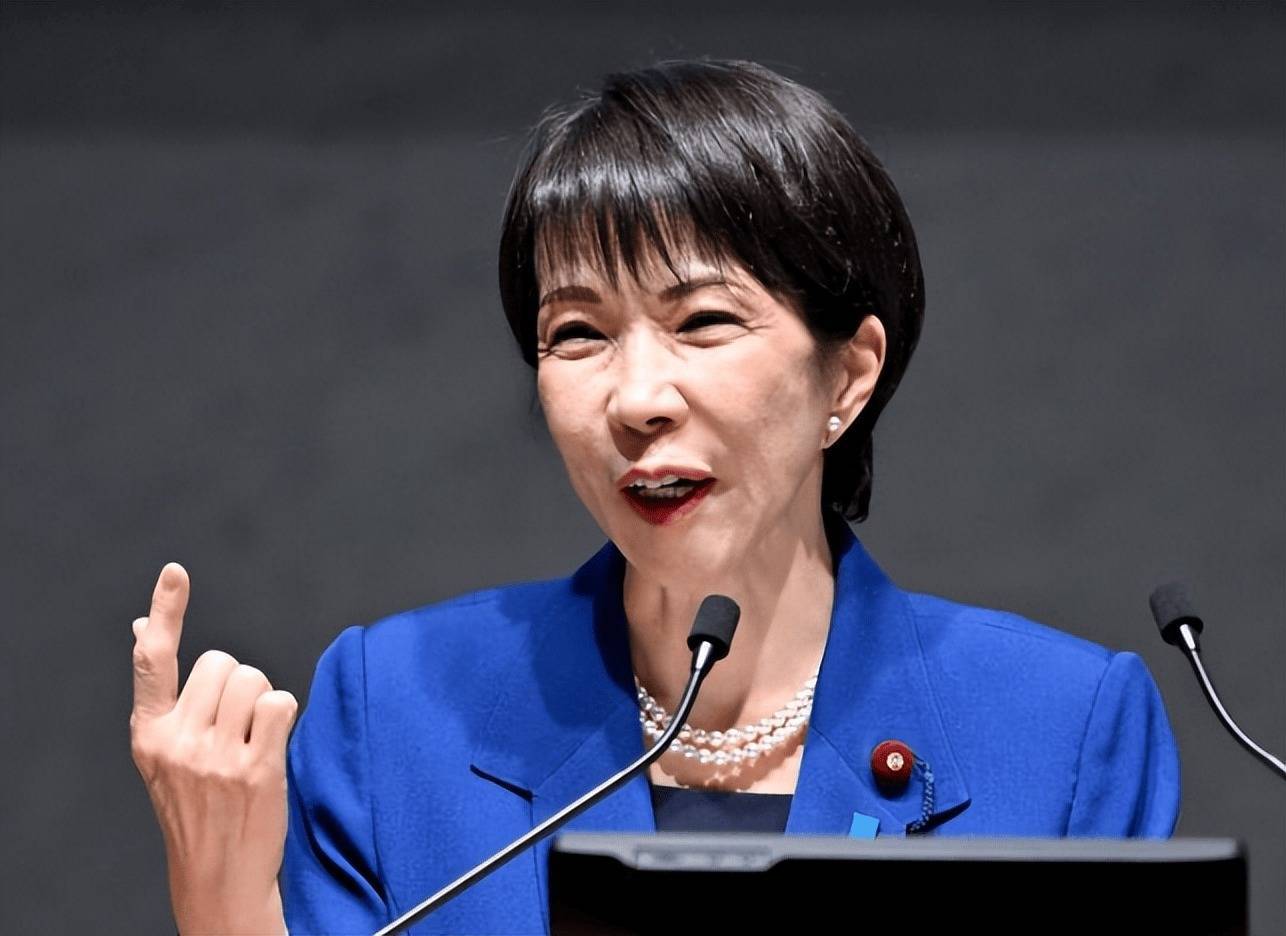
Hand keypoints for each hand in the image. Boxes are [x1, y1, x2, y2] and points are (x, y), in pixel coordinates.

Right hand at [130, 562, 295, 934]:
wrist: (218, 877)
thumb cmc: (197, 807)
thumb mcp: (165, 752)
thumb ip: (159, 693)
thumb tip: (143, 627)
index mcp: (149, 734)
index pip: (153, 661)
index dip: (165, 611)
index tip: (175, 573)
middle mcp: (177, 741)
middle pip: (223, 661)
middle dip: (237, 683)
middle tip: (234, 728)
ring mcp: (215, 756)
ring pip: (255, 679)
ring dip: (262, 700)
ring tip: (251, 742)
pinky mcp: (255, 768)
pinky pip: (281, 703)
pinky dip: (284, 718)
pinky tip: (271, 749)